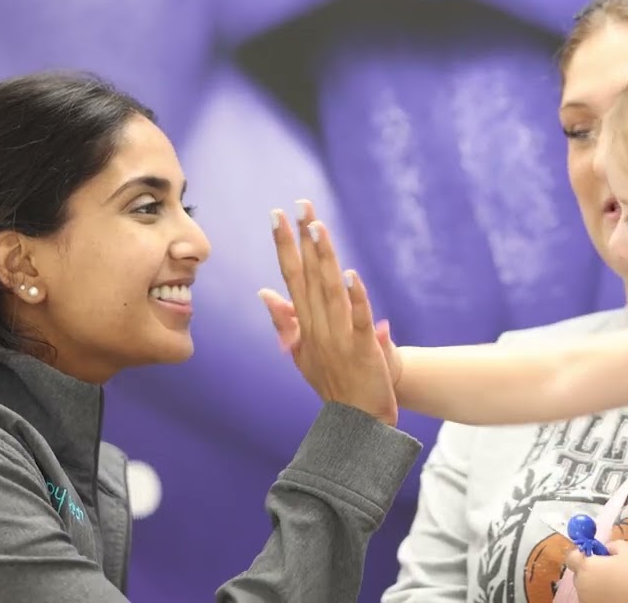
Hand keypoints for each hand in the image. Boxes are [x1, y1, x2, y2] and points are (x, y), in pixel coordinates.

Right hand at [265, 200, 399, 425]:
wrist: (359, 422)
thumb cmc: (333, 383)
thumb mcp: (301, 353)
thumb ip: (284, 321)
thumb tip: (264, 292)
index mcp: (305, 326)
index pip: (291, 277)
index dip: (284, 246)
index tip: (277, 215)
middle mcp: (318, 328)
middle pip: (307, 277)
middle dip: (300, 240)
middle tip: (297, 206)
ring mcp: (339, 338)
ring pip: (329, 292)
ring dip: (323, 259)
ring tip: (318, 226)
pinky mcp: (363, 349)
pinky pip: (358, 319)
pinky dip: (355, 298)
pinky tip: (349, 274)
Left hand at [565, 540, 627, 602]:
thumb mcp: (626, 548)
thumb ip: (610, 545)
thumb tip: (605, 550)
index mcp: (586, 567)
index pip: (571, 558)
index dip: (581, 554)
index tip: (594, 555)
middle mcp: (582, 586)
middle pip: (579, 575)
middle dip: (590, 571)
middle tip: (609, 571)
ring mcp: (588, 601)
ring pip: (587, 590)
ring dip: (595, 586)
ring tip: (617, 586)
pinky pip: (594, 600)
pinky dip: (601, 598)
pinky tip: (618, 596)